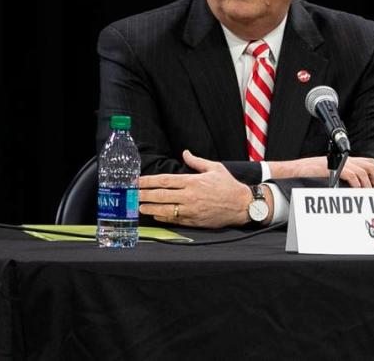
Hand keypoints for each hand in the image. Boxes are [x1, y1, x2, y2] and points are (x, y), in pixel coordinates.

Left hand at [139, 150, 255, 227]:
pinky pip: (173, 220)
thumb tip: (185, 153)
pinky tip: (155, 214)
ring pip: (164, 209)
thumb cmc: (229, 186)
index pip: (164, 180)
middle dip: (143, 194)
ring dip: (149, 208)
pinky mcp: (194, 221)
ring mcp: (191, 210)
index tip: (137, 181)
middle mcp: (190, 196)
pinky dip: (162, 217)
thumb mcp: (215, 168)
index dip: (148, 181)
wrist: (242, 205)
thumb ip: (197, 161)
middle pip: (160, 195)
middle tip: (131, 194)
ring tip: (138, 206)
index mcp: (193, 181)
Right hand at [269, 156, 373, 187]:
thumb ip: (345, 176)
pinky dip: (357, 183)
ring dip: (369, 183)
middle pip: (370, 164)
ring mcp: (340, 163)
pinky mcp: (334, 168)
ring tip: (370, 192)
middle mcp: (345, 159)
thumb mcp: (332, 173)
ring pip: (363, 171)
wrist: (296, 170)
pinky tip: (358, 190)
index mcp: (346, 159)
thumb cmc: (311, 173)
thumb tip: (360, 187)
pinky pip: (351, 175)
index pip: (369, 162)